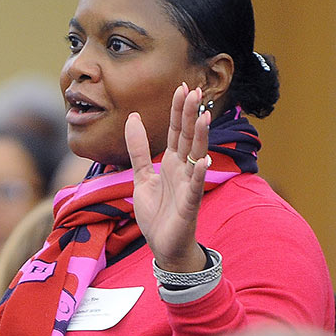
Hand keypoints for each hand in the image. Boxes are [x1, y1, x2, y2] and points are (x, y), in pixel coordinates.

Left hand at [125, 84, 210, 272]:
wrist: (164, 246)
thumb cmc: (157, 213)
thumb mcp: (141, 176)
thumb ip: (138, 149)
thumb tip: (132, 117)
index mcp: (172, 162)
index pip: (177, 131)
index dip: (178, 110)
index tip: (181, 88)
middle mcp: (184, 170)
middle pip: (188, 137)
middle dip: (190, 115)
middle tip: (194, 91)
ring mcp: (189, 186)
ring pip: (196, 157)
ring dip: (201, 137)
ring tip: (203, 116)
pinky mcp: (190, 205)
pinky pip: (196, 187)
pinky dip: (200, 174)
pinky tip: (203, 161)